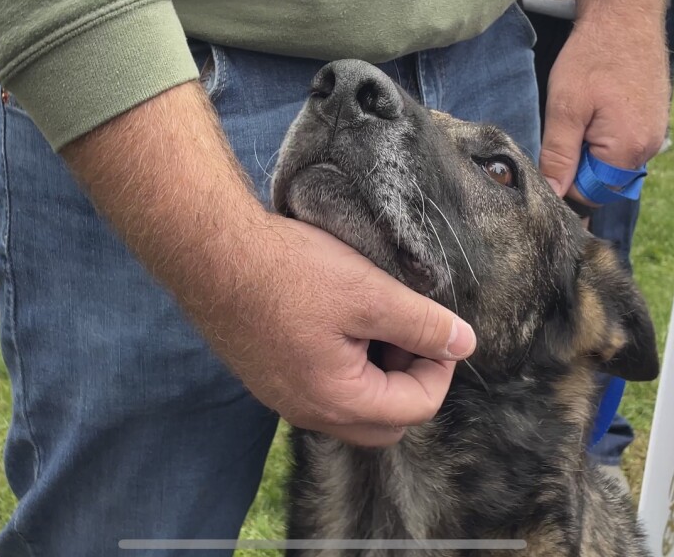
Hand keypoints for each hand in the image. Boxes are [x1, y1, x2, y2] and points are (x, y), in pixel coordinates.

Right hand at [60, 81, 473, 447]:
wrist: (209, 254)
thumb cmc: (288, 271)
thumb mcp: (369, 292)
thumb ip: (421, 323)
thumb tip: (464, 343)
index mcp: (338, 400)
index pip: (416, 408)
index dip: (439, 366)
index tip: (436, 324)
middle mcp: (309, 412)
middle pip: (385, 420)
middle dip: (409, 377)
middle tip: (408, 327)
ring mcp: (284, 397)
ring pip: (353, 404)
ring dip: (377, 370)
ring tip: (375, 316)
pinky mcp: (268, 377)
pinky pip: (322, 387)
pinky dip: (345, 362)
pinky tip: (340, 317)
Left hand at [540, 19, 668, 201]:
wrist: (625, 13)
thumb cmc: (595, 54)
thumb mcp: (565, 107)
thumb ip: (559, 155)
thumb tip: (555, 192)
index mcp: (629, 149)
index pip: (591, 192)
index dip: (565, 178)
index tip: (551, 153)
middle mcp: (650, 146)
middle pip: (604, 178)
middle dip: (579, 161)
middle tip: (565, 125)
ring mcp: (655, 131)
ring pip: (612, 158)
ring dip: (590, 143)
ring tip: (582, 110)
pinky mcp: (653, 117)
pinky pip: (624, 139)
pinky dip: (604, 130)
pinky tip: (596, 104)